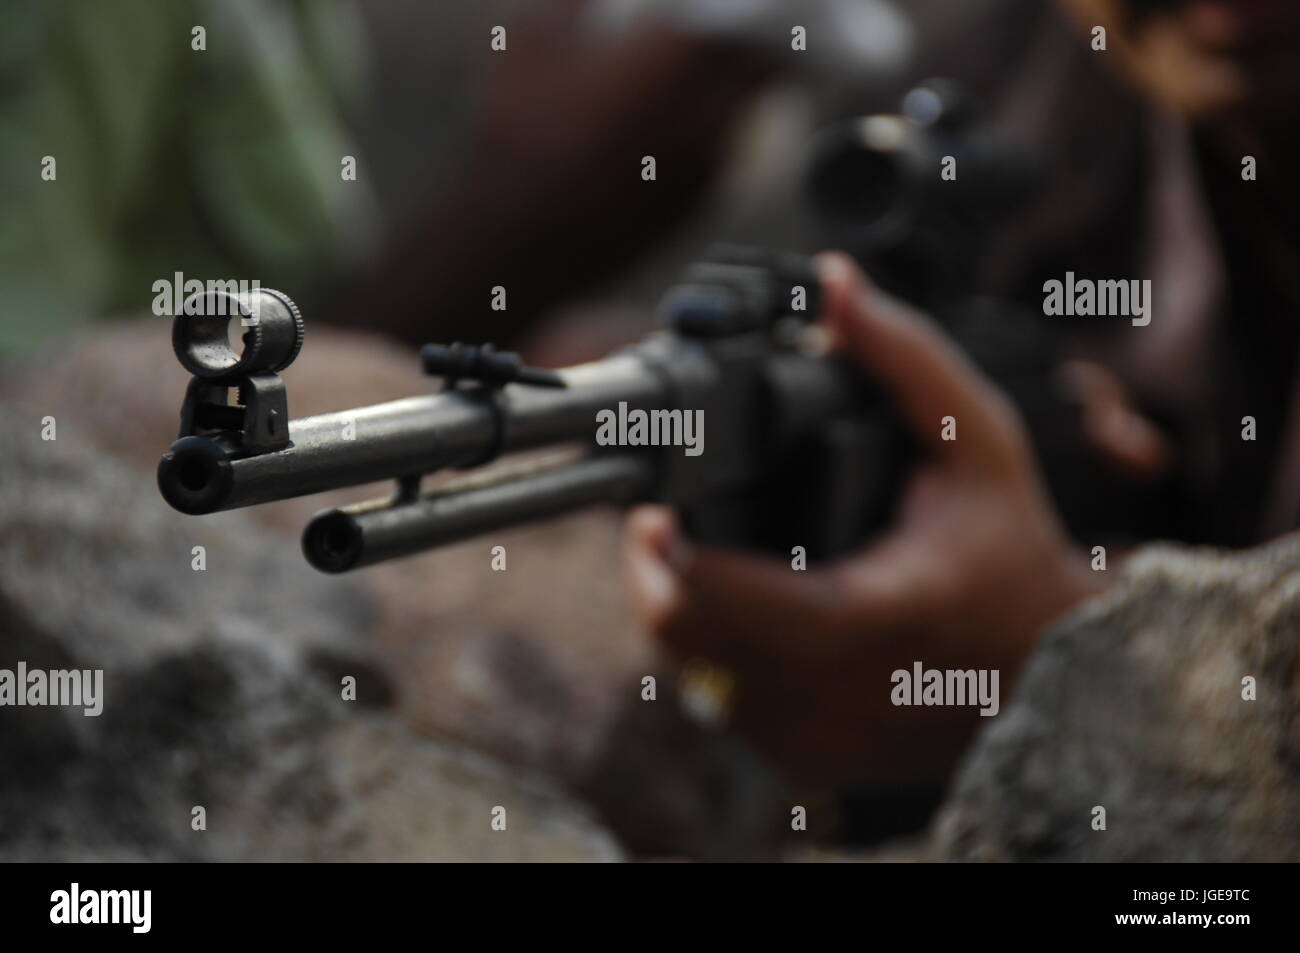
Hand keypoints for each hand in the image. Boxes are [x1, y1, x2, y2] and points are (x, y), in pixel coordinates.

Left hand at [623, 252, 1106, 789]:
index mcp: (881, 613)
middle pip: (689, 639)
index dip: (679, 565)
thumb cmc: (1004, 543)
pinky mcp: (801, 761)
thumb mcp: (973, 436)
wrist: (1040, 666)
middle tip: (662, 524)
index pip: (746, 607)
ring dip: (681, 610)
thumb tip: (833, 282)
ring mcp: (816, 739)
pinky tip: (742, 611)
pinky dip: (711, 651)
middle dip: (658, 572)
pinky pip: (714, 701)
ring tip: (704, 559)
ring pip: (691, 672)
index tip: (649, 518)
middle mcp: (840, 692)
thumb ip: (900, 356)